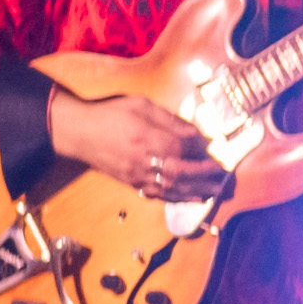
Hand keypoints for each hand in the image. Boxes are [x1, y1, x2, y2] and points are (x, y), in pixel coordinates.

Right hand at [51, 89, 227, 205]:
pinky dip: (178, 198)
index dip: (201, 150)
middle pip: (181, 173)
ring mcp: (138, 176)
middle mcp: (145, 161)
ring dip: (197, 191)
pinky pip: (159, 195)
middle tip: (223, 175)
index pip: (183, 149)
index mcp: (148, 139)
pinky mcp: (132, 184)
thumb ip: (171, 121)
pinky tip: (191, 197)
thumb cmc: (111, 114)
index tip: (214, 148)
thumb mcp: (142, 106)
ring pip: (172, 188)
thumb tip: (196, 133)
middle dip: (205, 176)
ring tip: (215, 192)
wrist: (79, 132)